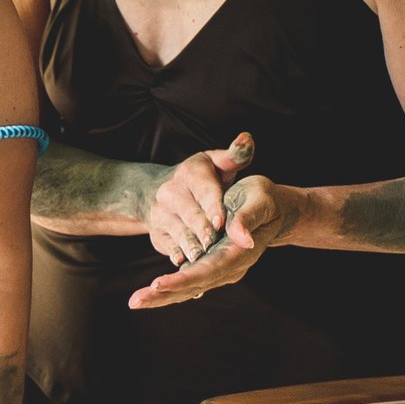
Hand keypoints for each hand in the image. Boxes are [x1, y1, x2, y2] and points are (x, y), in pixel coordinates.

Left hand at [128, 174, 299, 308]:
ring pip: (188, 288)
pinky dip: (168, 289)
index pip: (208, 270)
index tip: (158, 284)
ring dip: (161, 296)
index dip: (183, 279)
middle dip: (163, 295)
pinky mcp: (211, 267)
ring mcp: (220, 270)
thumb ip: (247, 219)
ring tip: (135, 302)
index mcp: (238, 253)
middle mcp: (230, 268)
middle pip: (194, 285)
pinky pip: (188, 282)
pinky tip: (149, 296)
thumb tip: (242, 240)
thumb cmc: (263, 200)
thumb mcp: (258, 201)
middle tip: (135, 302)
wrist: (272, 210)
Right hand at [145, 132, 254, 266]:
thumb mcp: (217, 163)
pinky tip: (187, 263)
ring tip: (203, 258)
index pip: (204, 191)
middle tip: (215, 243)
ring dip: (191, 246)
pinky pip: (168, 245)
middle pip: (190, 214)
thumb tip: (247, 139)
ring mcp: (160, 214)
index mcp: (188, 173)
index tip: (222, 221)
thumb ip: (235, 156)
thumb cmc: (203, 178)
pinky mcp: (157, 233)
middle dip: (203, 230)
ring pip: (178, 232)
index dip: (213, 207)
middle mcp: (169, 192)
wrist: (163, 192)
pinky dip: (178, 254)